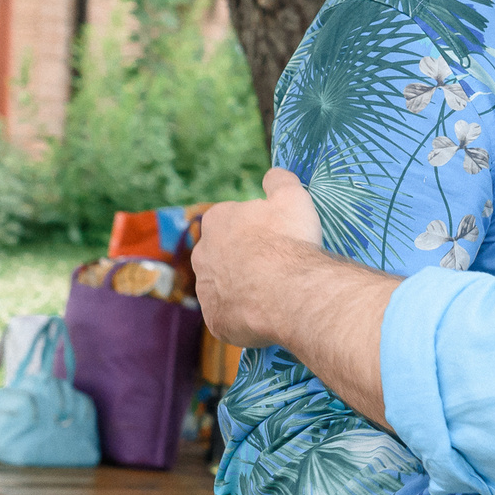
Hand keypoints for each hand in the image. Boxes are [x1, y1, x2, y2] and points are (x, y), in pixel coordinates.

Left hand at [192, 167, 326, 347]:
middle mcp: (202, 254)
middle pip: (222, 254)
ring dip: (241, 288)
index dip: (254, 229)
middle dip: (243, 259)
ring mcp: (206, 290)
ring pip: (223, 287)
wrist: (288, 290)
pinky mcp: (214, 320)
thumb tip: (273, 174)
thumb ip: (279, 181)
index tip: (274, 237)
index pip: (231, 220)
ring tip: (271, 293)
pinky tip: (265, 314)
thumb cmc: (288, 240)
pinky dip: (244, 316)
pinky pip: (228, 316)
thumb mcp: (292, 196)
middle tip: (273, 266)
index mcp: (217, 220)